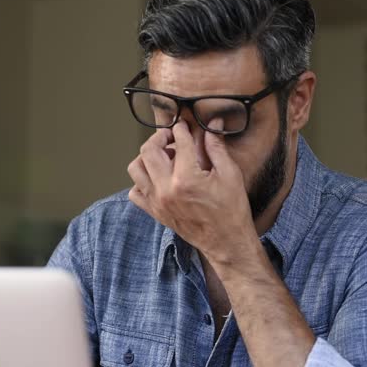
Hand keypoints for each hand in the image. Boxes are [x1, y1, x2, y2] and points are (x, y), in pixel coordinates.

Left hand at [127, 120, 259, 265]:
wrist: (226, 242)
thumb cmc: (231, 210)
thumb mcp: (230, 174)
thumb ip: (216, 147)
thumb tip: (213, 124)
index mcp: (186, 179)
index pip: (178, 142)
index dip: (182, 129)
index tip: (184, 125)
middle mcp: (166, 190)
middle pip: (148, 150)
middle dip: (159, 137)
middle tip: (171, 136)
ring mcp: (157, 202)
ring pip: (136, 168)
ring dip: (147, 157)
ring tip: (163, 156)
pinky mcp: (155, 212)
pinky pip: (135, 191)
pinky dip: (141, 181)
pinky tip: (158, 177)